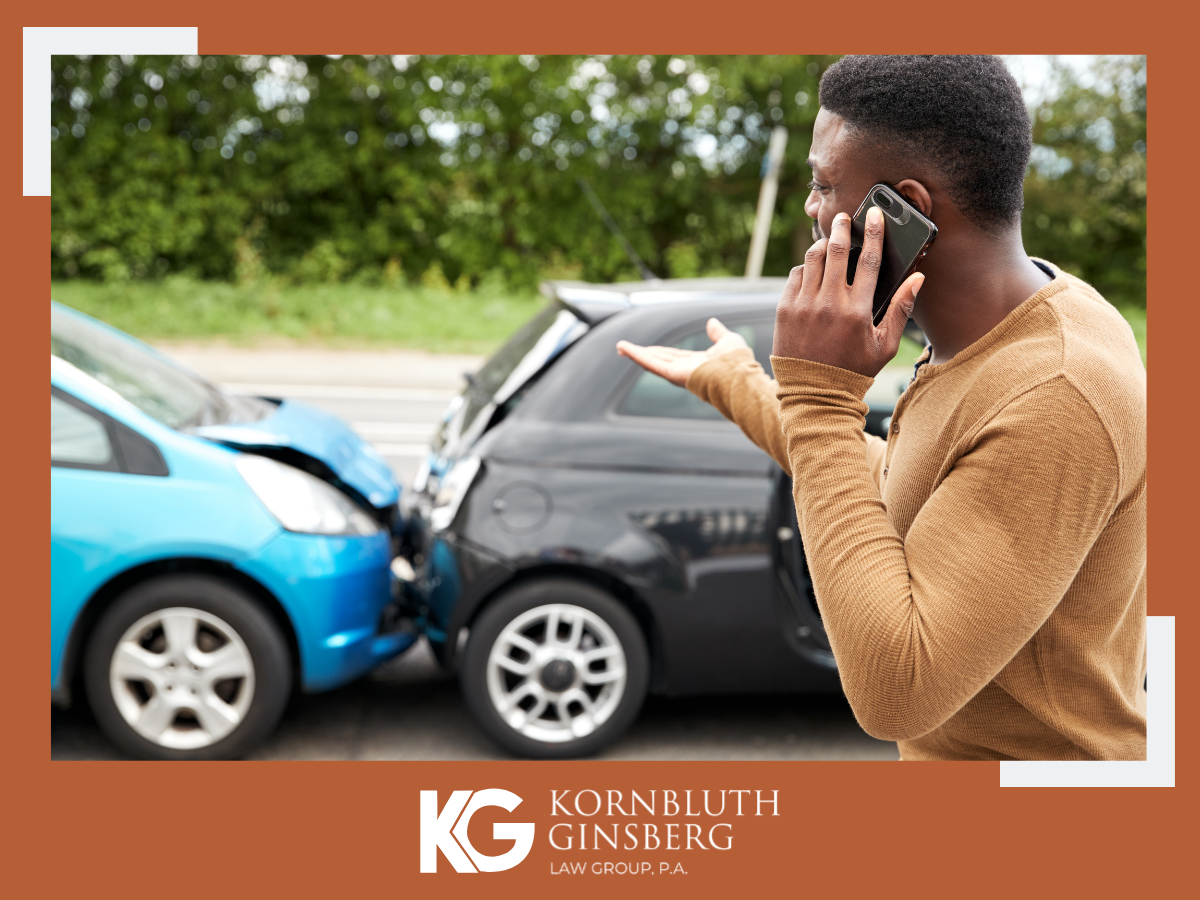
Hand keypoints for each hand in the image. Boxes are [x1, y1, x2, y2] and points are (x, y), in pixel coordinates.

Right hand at [616, 318, 748, 387]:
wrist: (738, 375)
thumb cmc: (737, 362)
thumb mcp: (728, 340)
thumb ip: (718, 333)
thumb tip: (711, 322)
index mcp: (697, 364)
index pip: (674, 356)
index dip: (660, 351)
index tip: (648, 348)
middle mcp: (685, 370)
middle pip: (659, 360)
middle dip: (642, 354)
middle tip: (625, 349)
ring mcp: (678, 373)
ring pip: (652, 362)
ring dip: (635, 354)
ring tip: (620, 347)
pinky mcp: (672, 374)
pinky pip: (652, 364)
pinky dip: (637, 356)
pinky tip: (625, 349)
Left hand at [773, 207, 924, 377]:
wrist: (813, 393)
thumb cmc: (854, 370)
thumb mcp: (884, 345)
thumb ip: (901, 308)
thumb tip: (918, 278)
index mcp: (857, 311)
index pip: (869, 260)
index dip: (873, 233)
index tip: (874, 215)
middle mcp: (829, 303)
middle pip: (837, 250)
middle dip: (841, 228)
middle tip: (843, 217)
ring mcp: (803, 305)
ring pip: (813, 259)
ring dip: (822, 244)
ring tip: (828, 240)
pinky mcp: (784, 310)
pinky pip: (795, 276)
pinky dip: (805, 267)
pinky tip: (812, 268)